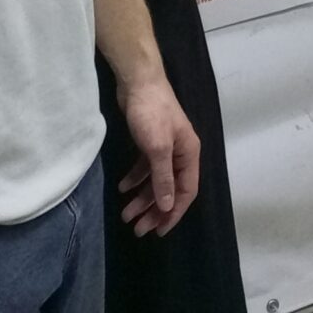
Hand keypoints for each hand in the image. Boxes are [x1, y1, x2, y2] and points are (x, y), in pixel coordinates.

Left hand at [116, 72, 200, 235]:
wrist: (138, 81)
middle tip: (137, 229)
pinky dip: (135, 179)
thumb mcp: (157, 148)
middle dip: (155, 210)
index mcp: (189, 154)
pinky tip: (122, 188)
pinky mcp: (150, 141)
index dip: (174, 213)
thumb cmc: (151, 113)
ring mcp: (165, 147)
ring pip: (156, 180)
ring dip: (142, 198)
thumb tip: (168, 206)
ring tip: (126, 215)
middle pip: (170, 189)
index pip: (186, 191)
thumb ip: (163, 178)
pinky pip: (145, 167)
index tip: (159, 231)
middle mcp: (180, 153)